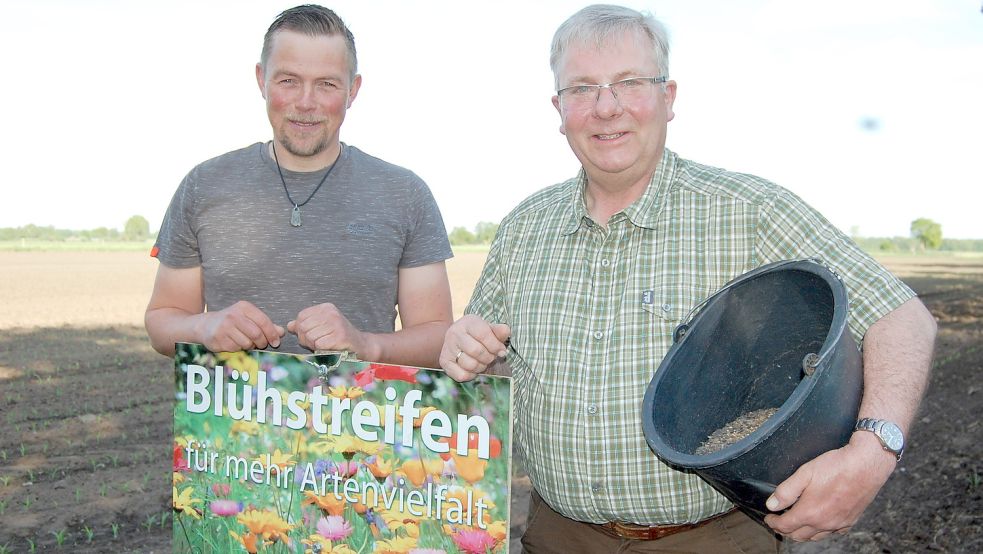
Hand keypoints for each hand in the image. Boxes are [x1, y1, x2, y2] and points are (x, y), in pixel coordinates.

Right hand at [195, 300, 283, 351]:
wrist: (206, 325)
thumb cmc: (232, 322)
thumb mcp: (249, 318)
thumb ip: (265, 325)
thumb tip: (281, 332)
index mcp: (244, 307)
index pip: (263, 321)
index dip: (272, 333)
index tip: (276, 342)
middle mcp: (233, 315)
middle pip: (256, 334)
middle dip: (262, 342)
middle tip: (261, 345)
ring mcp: (224, 327)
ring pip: (247, 343)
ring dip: (250, 346)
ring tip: (246, 342)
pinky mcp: (218, 338)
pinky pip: (236, 349)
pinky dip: (239, 349)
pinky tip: (235, 343)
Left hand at [288, 303, 373, 356]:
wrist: (361, 345)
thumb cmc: (339, 338)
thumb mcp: (321, 327)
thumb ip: (305, 325)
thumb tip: (289, 326)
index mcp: (326, 308)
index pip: (301, 316)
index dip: (301, 330)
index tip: (312, 335)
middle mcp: (331, 313)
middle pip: (303, 327)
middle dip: (306, 339)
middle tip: (318, 343)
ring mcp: (336, 324)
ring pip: (310, 337)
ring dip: (314, 346)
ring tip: (325, 345)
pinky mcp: (340, 336)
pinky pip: (318, 345)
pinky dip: (321, 350)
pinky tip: (330, 348)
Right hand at [440, 315, 510, 381]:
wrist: (457, 338)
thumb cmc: (478, 335)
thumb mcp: (489, 329)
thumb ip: (499, 331)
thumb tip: (506, 330)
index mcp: (468, 322)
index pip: (484, 334)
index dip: (495, 346)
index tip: (502, 351)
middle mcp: (455, 333)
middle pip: (476, 351)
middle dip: (489, 357)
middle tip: (491, 357)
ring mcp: (447, 347)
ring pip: (470, 364)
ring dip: (481, 367)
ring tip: (482, 362)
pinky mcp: (444, 361)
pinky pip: (461, 375)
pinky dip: (471, 375)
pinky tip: (473, 369)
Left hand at [764, 433, 895, 540]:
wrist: (867, 464)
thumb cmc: (836, 466)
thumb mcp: (805, 473)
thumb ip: (786, 491)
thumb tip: (772, 505)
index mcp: (810, 512)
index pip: (785, 526)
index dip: (773, 522)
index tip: (769, 518)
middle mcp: (824, 523)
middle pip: (798, 535)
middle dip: (785, 530)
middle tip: (779, 521)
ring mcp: (839, 524)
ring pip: (815, 537)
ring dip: (802, 533)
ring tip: (795, 524)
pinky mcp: (851, 520)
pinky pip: (833, 533)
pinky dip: (821, 531)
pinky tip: (819, 523)